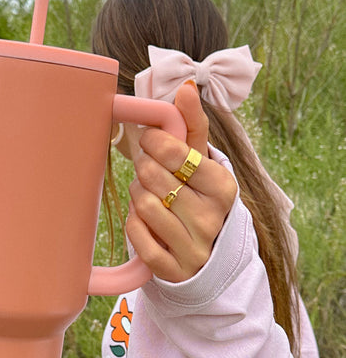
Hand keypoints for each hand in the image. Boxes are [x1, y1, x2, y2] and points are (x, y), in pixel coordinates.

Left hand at [125, 80, 236, 282]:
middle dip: (144, 170)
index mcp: (223, 187)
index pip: (174, 152)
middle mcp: (212, 219)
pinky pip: (139, 239)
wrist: (207, 254)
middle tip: (148, 171)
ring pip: (145, 207)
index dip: (153, 142)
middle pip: (153, 178)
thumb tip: (186, 87)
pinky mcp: (173, 270)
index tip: (150, 140)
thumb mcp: (202, 161)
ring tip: (148, 195)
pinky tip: (144, 221)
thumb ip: (193, 123)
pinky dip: (134, 226)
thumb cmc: (198, 196)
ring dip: (138, 196)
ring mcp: (194, 248)